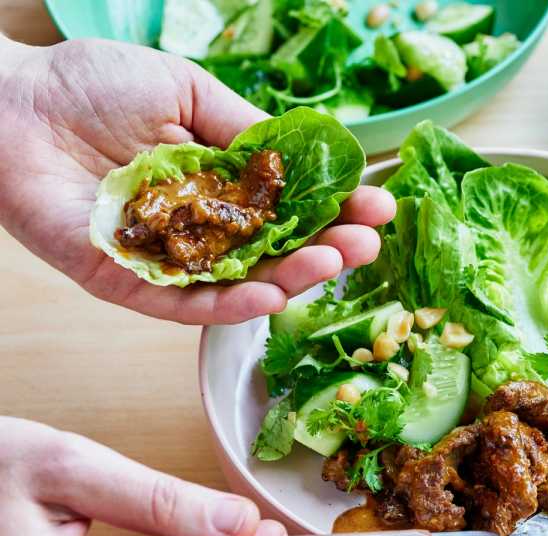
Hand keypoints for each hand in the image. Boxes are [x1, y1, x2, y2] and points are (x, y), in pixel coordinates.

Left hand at [0, 36, 395, 324]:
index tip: (378, 204)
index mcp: (219, 182)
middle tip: (368, 243)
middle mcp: (201, 227)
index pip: (292, 205)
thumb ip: (245, 129)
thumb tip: (307, 156)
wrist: (9, 104)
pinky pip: (187, 305)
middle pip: (278, 251)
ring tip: (335, 263)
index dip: (337, 208)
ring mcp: (169, 259)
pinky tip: (272, 294)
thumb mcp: (187, 91)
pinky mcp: (130, 283)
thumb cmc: (87, 86)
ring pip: (243, 284)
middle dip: (329, 249)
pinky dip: (230, 304)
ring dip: (293, 279)